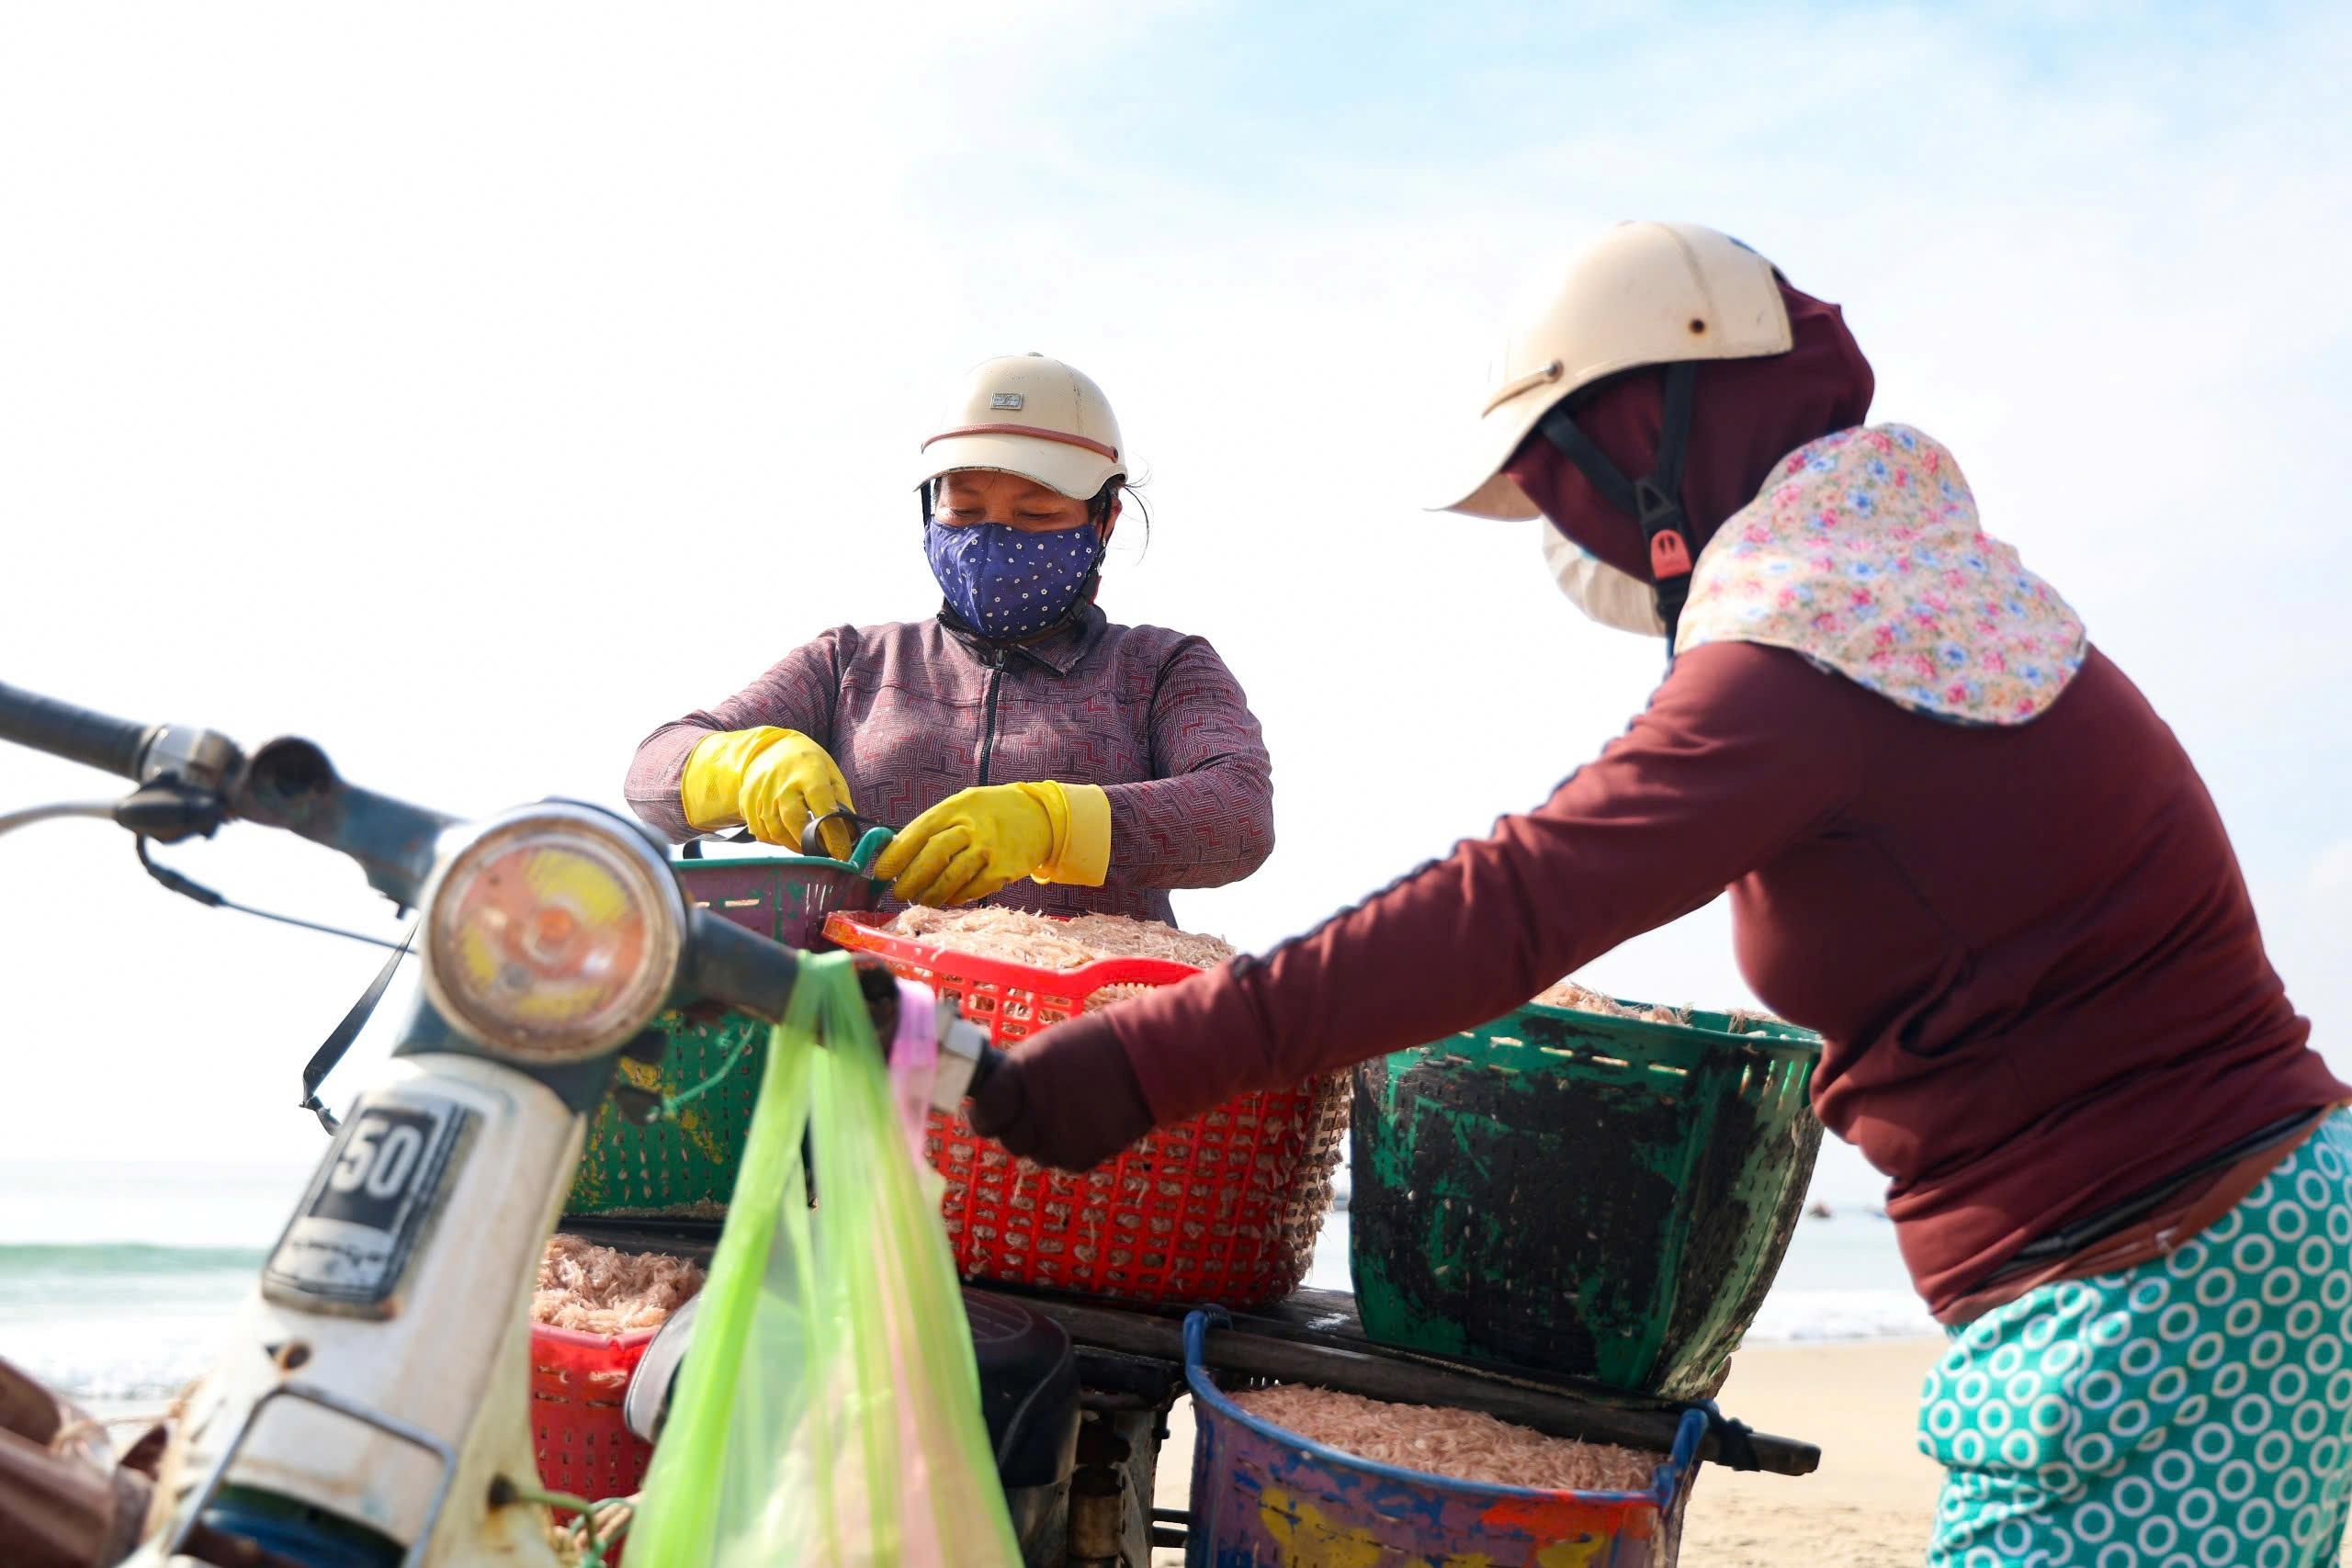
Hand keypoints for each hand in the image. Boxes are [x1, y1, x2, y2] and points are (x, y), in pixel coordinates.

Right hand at [680, 727, 856, 858]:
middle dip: (809, 843)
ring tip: (805, 846)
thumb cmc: (808, 764)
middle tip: (821, 852)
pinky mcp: (747, 800)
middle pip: (793, 821)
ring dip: (792, 845)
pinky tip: (785, 836)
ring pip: (774, 830)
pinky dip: (774, 840)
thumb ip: (841, 802)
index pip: (822, 807)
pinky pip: (759, 830)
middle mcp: (782, 783)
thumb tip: (850, 834)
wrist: (771, 748)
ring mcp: (761, 791)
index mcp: (809, 774)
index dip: (832, 833)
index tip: (841, 852)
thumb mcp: (832, 774)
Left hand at [875, 781, 1108, 905]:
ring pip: (951, 878)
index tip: (882, 873)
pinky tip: (948, 898)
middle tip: (899, 893)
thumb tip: (896, 853)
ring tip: (922, 899)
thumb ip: (933, 826)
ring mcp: (989, 850)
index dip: (896, 855)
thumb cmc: (990, 813)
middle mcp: (972, 826)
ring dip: (931, 894)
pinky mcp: (1004, 871)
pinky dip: (955, 898)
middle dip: (910, 879)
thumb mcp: (962, 806)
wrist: (1040, 817)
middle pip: (933, 856)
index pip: (919, 831)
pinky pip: (972, 890)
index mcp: (956, 807)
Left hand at [967, 1010, 1155, 1170]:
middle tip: (1040, 1108)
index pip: (983, 1115)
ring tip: (1073, 1111)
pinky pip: (1065, 1159)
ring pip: (1038, 1153)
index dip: (989, 1113)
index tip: (996, 1108)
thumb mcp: (1042, 1050)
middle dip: (1020, 1127)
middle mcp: (1030, 1114)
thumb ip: (1013, 1079)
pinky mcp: (1080, 1159)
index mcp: (1016, 1079)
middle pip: (1009, 1139)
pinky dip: (1074, 1146)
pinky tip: (1091, 1121)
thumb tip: (992, 1094)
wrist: (1145, 1059)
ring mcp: (1055, 1141)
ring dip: (1048, 1138)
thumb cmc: (1093, 1046)